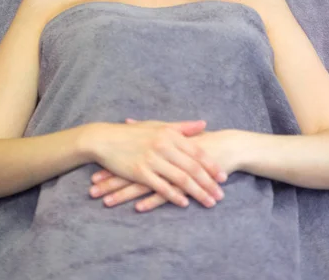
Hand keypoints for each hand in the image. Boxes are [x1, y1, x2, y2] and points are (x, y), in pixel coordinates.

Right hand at [87, 119, 226, 208]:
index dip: (211, 166)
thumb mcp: (158, 126)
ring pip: (180, 178)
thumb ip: (182, 127)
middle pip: (192, 167)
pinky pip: (161, 187)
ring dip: (197, 192)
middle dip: (209, 183)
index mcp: (169, 134)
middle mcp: (163, 146)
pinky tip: (184, 203)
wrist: (105, 139)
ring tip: (209, 202)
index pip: (196, 152)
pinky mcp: (139, 172)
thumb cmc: (133, 132)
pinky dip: (174, 196)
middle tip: (221, 195)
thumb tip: (204, 124)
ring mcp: (151, 159)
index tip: (223, 177)